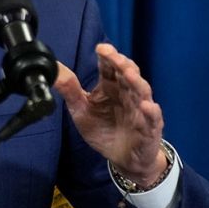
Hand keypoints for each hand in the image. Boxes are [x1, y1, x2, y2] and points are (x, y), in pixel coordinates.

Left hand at [53, 43, 166, 187]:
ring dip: (136, 82)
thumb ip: (70, 91)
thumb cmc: (104, 130)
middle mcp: (128, 94)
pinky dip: (150, 111)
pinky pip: (152, 118)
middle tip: (113, 56)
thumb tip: (55, 71)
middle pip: (128, 74)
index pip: (111, 67)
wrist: (123, 159)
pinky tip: (145, 106)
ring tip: (128, 74)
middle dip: (122, 64)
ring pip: (142, 91)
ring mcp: (141, 109)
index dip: (108, 56)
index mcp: (111, 87)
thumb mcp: (81, 111)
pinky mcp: (150, 128)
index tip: (100, 48)